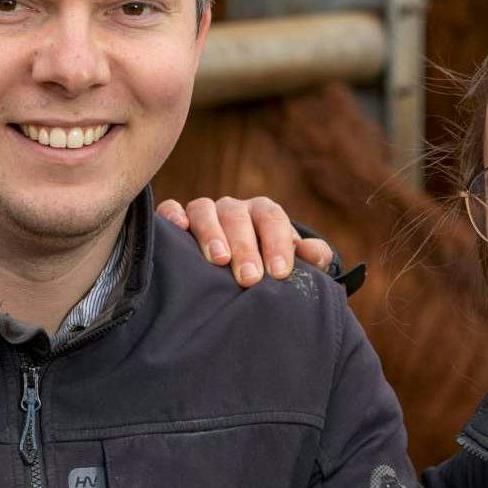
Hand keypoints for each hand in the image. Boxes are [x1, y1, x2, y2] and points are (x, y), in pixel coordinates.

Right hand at [156, 196, 336, 287]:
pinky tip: (179, 228)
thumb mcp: (291, 265)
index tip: (279, 273)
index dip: (277, 243)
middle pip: (239, 216)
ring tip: (219, 260)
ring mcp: (205, 213)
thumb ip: (311, 258)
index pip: (272, 218)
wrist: (237, 274)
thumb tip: (316, 253)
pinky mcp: (178, 220)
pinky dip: (173, 215)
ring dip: (212, 233)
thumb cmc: (267, 269)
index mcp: (263, 214)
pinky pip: (171, 209)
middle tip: (251, 278)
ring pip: (205, 210)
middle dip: (246, 247)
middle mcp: (234, 210)